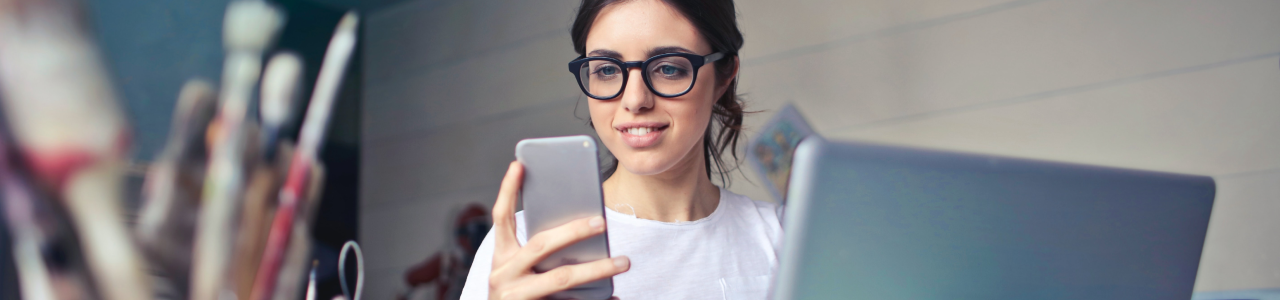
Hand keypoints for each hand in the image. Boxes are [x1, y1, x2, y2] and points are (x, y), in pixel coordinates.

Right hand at [488, 161, 629, 299]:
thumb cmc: (521, 295)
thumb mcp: (520, 272)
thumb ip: (542, 250)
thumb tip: (586, 227)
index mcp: (501, 259)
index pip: (501, 218)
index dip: (508, 190)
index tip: (519, 163)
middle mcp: (504, 276)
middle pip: (541, 245)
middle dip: (573, 231)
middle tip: (602, 221)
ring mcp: (517, 298)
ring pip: (562, 278)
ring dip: (596, 269)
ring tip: (624, 261)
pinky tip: (616, 297)